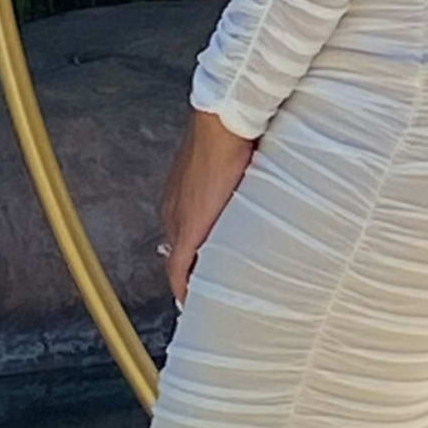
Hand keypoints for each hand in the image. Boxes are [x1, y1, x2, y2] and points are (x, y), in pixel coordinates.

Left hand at [158, 111, 257, 304]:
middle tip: (206, 291)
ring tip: (206, 297)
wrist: (224, 126)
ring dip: (190, 278)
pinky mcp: (189, 228)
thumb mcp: (232, 167)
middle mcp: (172, 210)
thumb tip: (254, 188)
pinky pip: (179, 268)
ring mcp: (177, 220)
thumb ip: (235, 184)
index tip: (200, 272)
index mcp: (181, 197)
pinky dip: (183, 285)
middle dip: (191, 272)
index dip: (190, 257)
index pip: (181, 236)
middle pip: (177, 251)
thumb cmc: (232, 137)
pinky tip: (191, 301)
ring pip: (178, 261)